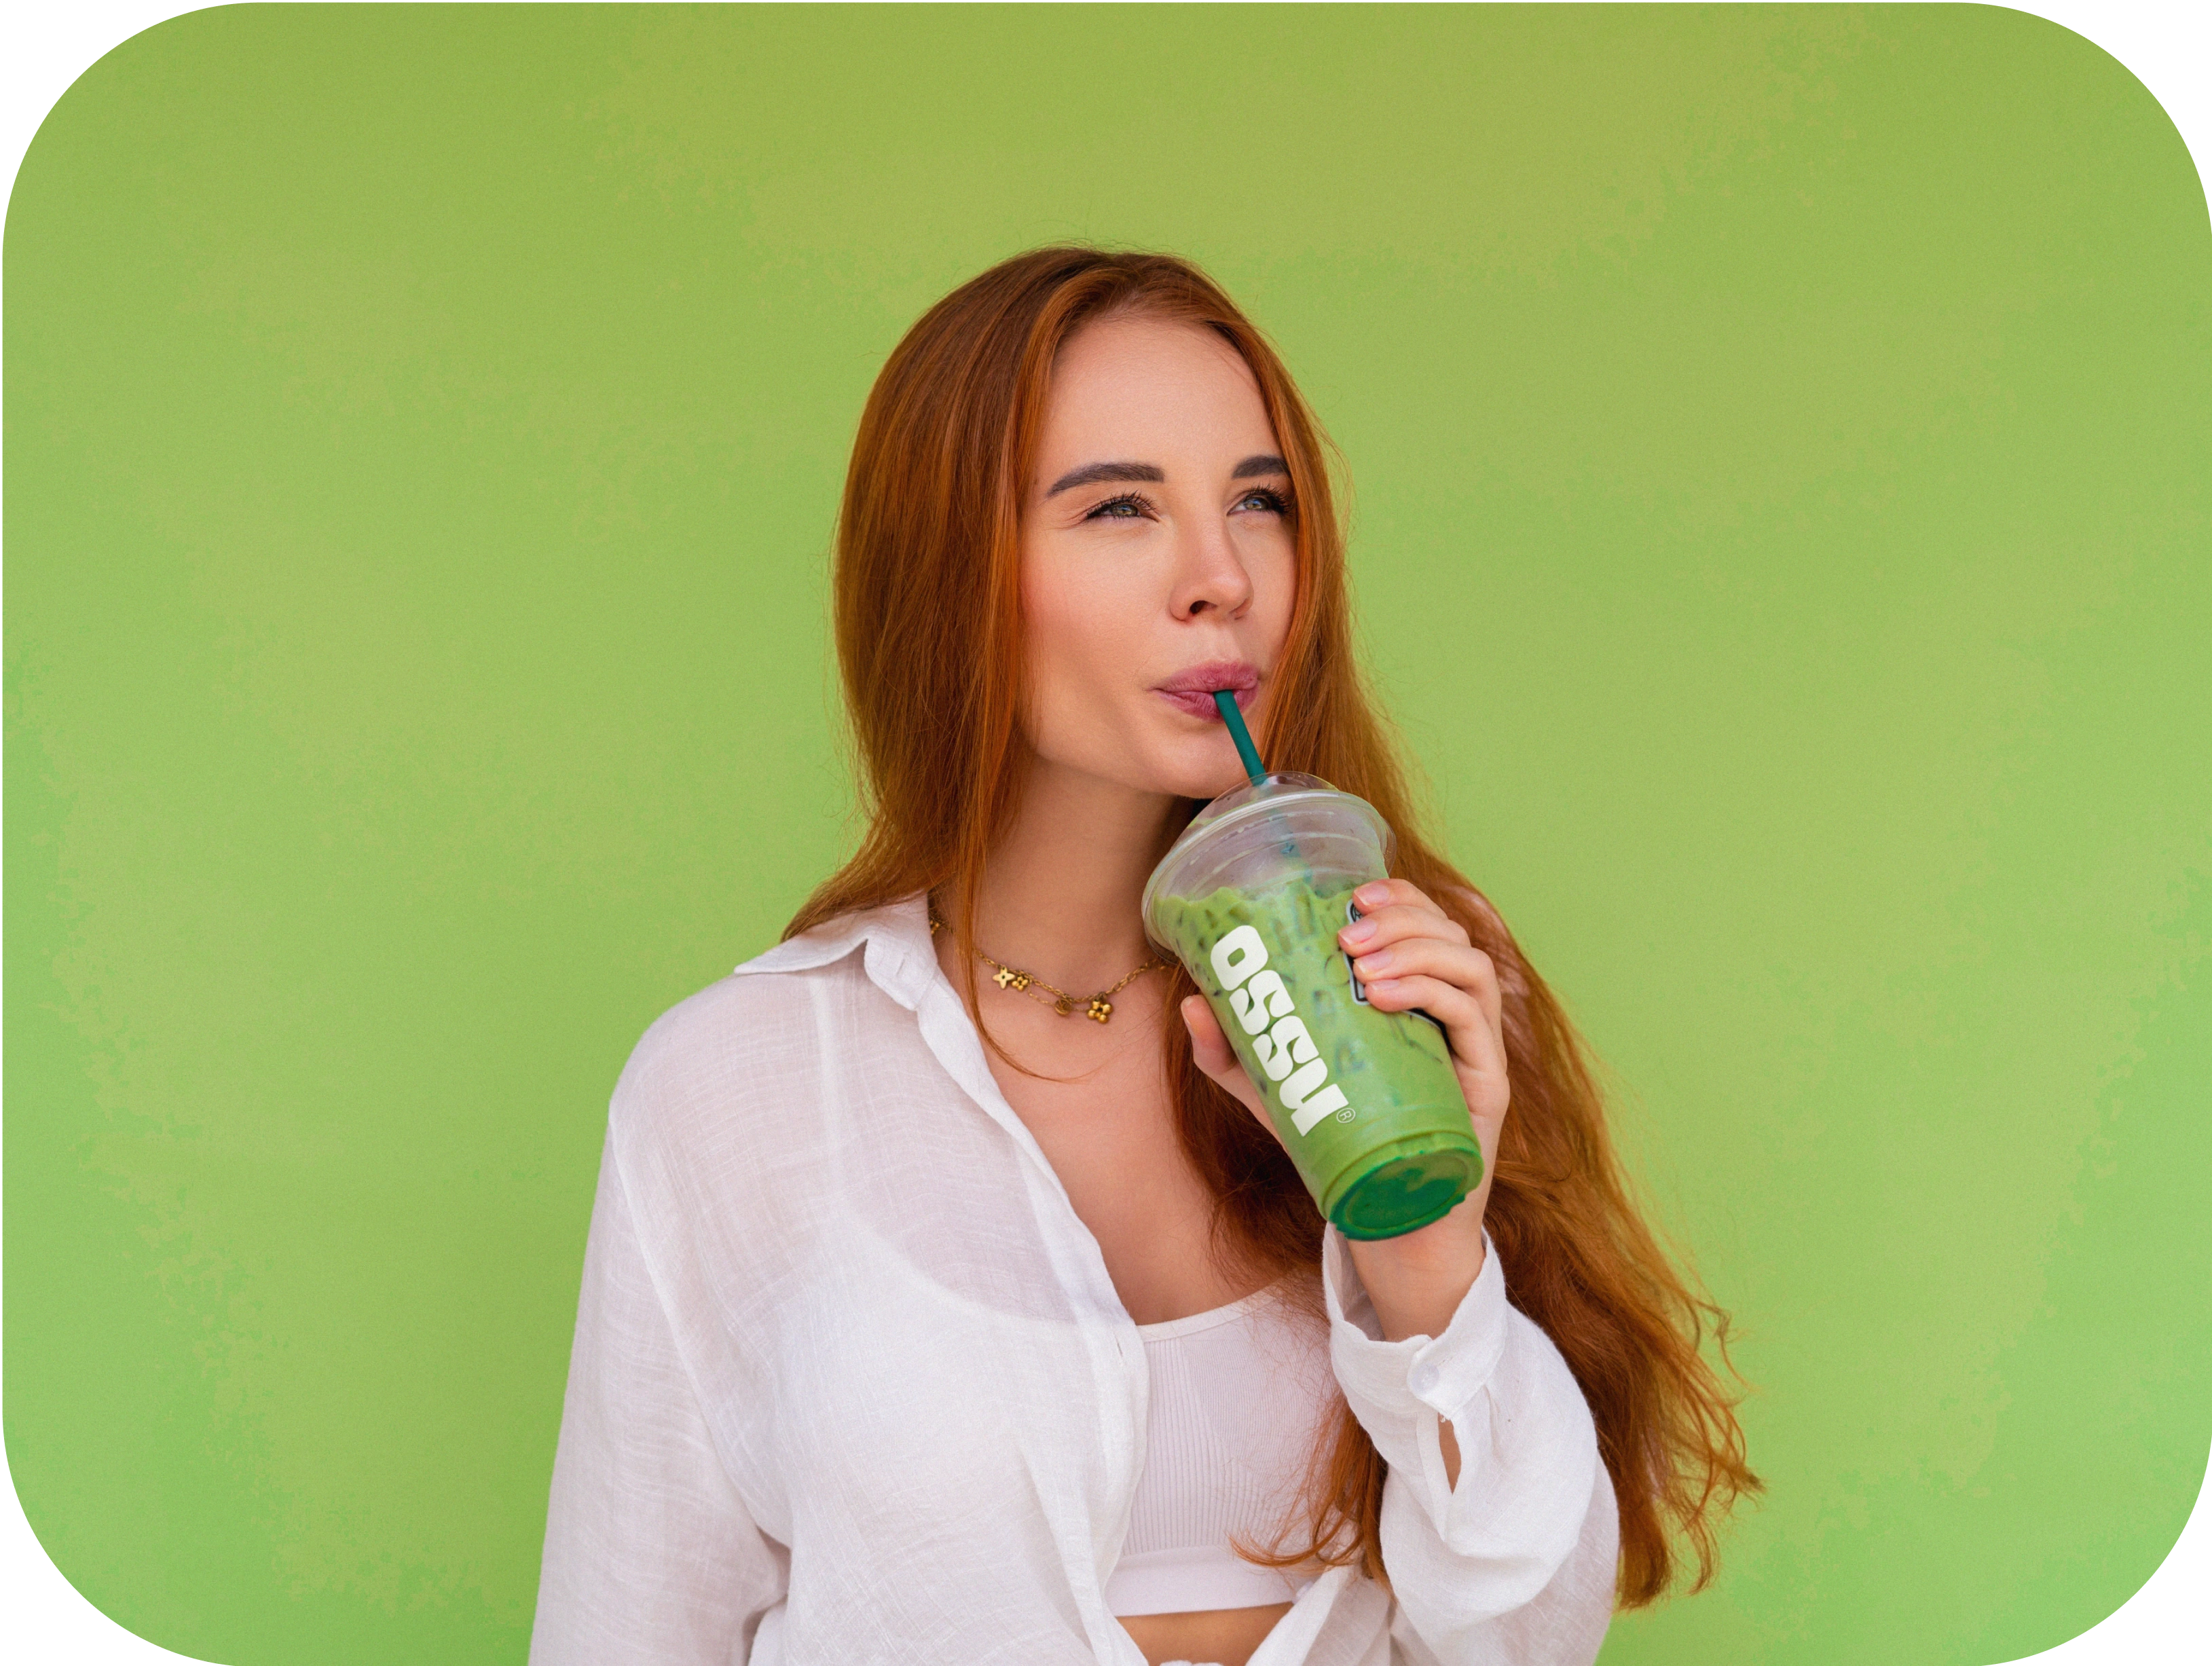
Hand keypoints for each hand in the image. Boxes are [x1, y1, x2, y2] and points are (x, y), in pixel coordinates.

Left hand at [1180, 877, 1509, 1343]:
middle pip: (1450, 933)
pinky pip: (1474, 1019)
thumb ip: (1234, 1054)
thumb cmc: (1342, 1148)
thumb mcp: (1279, 1094)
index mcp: (1418, 1000)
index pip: (1426, 924)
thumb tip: (1190, 1001)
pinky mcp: (1487, 1086)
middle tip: (1346, 932)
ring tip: (1360, 964)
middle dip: (1401, 918)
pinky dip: (1431, 993)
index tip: (1352, 893)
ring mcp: (1475, 1049)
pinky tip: (1383, 997)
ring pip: (1468, 966)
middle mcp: (1455, 1016)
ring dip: (1415, 949)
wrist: (1390, 1229)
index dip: (1398, 897)